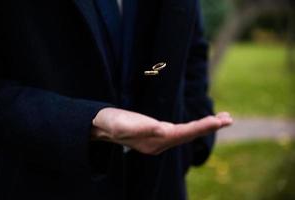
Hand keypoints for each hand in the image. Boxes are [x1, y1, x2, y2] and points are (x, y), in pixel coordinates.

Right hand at [91, 108, 231, 154]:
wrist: (102, 126)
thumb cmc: (110, 123)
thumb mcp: (122, 124)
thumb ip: (141, 128)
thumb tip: (162, 129)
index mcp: (154, 142)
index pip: (182, 134)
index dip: (200, 127)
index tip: (217, 121)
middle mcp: (160, 143)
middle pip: (188, 135)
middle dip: (208, 127)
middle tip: (229, 119)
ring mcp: (159, 139)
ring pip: (187, 133)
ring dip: (205, 126)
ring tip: (223, 118)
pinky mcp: (158, 133)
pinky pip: (181, 130)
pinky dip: (195, 125)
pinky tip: (203, 121)